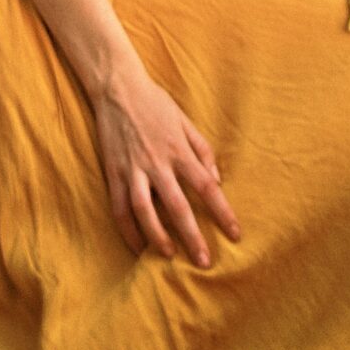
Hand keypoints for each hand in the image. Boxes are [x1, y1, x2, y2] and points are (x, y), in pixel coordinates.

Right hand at [91, 58, 239, 268]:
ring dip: (157, 236)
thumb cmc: (155, 102)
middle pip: (178, 205)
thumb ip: (203, 149)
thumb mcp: (185, 120)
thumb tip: (217, 179)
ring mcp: (133, 168)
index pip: (206, 186)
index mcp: (178, 149)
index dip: (222, 212)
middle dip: (192, 236)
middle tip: (204, 263)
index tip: (235, 235)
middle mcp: (157, 162)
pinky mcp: (114, 172)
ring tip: (169, 255)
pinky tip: (138, 246)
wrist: (118, 87)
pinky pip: (119, 207)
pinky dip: (127, 230)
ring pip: (145, 210)